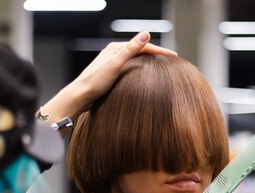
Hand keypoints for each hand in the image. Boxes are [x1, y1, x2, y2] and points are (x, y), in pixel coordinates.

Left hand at [40, 32, 175, 127]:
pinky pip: (130, 68)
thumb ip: (131, 49)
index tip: (174, 56)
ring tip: (161, 67)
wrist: (79, 97)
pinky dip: (140, 69)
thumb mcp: (115, 64)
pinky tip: (143, 77)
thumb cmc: (95, 82)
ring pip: (135, 60)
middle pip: (139, 51)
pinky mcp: (110, 74)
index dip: (160, 51)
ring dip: (148, 61)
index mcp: (115, 48)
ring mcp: (111, 63)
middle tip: (171, 60)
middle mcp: (113, 53)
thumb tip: (146, 34)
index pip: (143, 46)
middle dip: (155, 54)